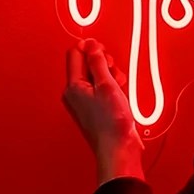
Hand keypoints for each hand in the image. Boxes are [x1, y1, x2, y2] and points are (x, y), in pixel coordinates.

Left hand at [62, 39, 145, 185]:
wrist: (119, 149)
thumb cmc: (111, 122)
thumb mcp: (106, 85)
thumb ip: (97, 61)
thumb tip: (90, 44)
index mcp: (73, 86)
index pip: (74, 54)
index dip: (90, 47)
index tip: (103, 50)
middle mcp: (75, 94)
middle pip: (87, 64)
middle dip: (103, 62)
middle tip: (112, 71)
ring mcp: (85, 102)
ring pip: (97, 75)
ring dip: (110, 75)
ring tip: (118, 86)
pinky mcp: (96, 108)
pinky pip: (102, 88)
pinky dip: (113, 87)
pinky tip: (120, 95)